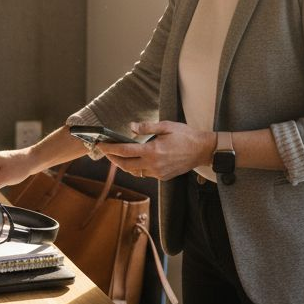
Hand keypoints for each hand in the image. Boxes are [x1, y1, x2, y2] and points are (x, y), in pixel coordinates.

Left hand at [99, 120, 213, 180]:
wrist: (202, 150)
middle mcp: (153, 165)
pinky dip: (137, 168)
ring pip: (134, 172)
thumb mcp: (166, 126)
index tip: (102, 145)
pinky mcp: (162, 177)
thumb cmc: (185, 136)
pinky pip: (144, 174)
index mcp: (152, 151)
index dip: (110, 149)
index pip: (125, 151)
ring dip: (124, 165)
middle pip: (125, 165)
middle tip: (105, 152)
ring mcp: (158, 173)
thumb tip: (131, 127)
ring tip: (118, 156)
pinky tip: (136, 160)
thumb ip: (147, 127)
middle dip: (113, 159)